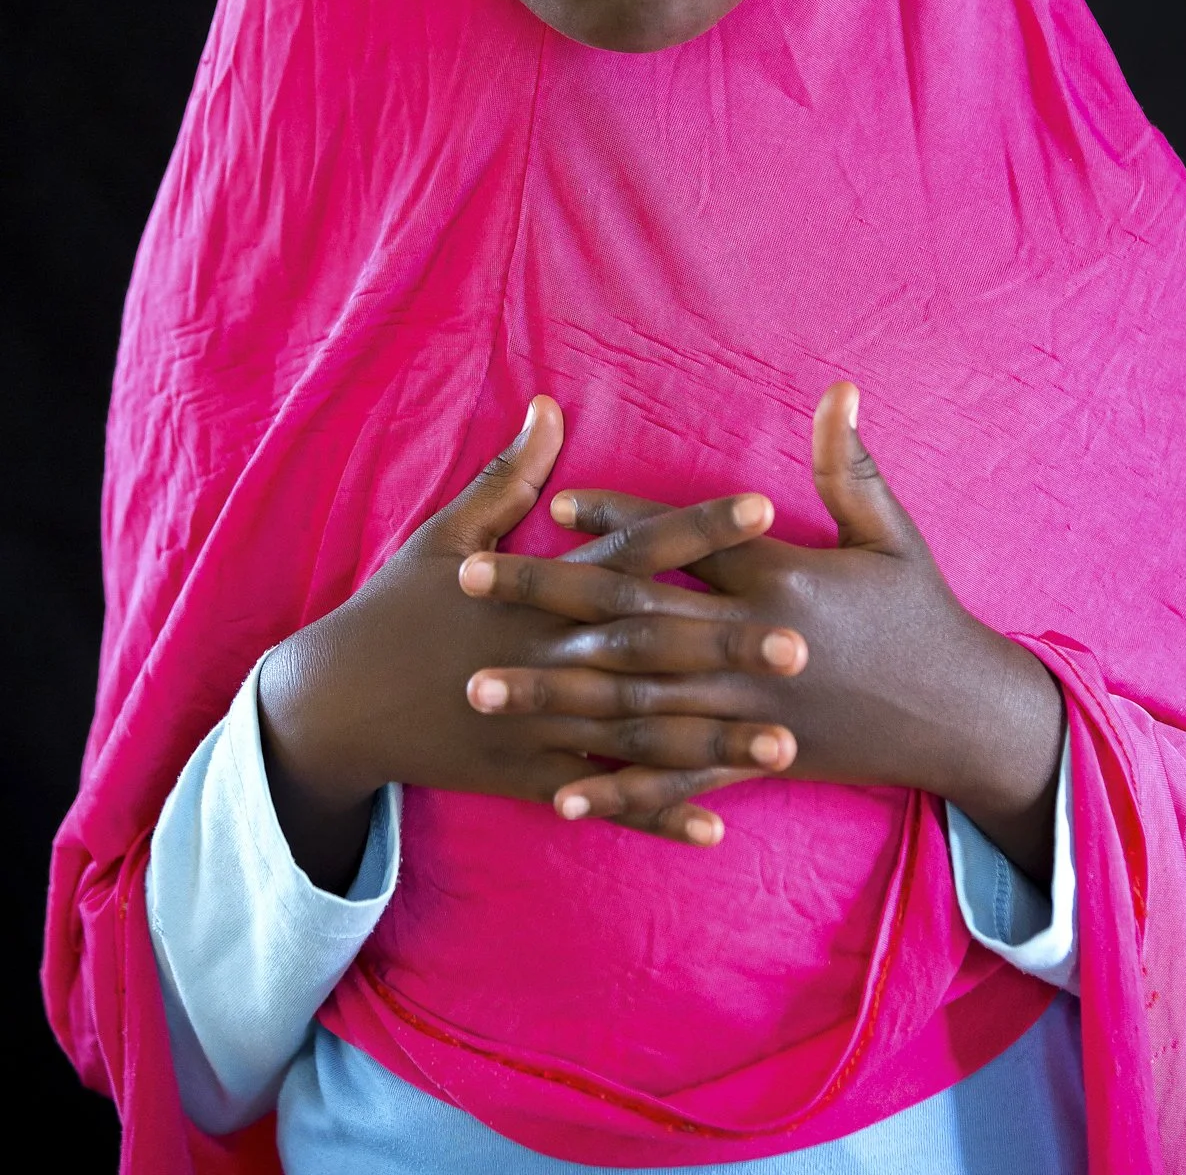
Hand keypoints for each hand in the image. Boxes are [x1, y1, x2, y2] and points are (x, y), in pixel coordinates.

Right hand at [258, 399, 802, 887]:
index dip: (697, 529)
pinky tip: (717, 828)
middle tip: (801, 645)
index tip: (764, 508)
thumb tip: (548, 407)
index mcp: (540, 592)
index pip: (634, 551)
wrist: (334, 704)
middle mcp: (549, 657)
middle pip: (650, 648)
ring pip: (639, 734)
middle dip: (723, 647)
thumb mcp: (446, 535)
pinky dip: (655, 814)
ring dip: (711, 742)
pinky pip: (604, 803)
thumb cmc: (396, 609)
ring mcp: (540, 725)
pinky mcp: (529, 779)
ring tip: (784, 747)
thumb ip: (508, 477)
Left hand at [462, 385, 1064, 882]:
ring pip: (636, 707)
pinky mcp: (757, 764)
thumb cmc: (923, 612)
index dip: (618, 522)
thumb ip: (850, 465)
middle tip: (466, 587)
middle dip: (546, 604)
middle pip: (633, 622)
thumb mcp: (892, 533)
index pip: (684, 544)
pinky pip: (677, 779)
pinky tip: (560, 793)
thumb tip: (839, 390)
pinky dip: (621, 790)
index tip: (552, 505)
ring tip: (480, 689)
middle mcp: (754, 649)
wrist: (963, 716)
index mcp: (783, 581)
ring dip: (554, 698)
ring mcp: (749, 714)